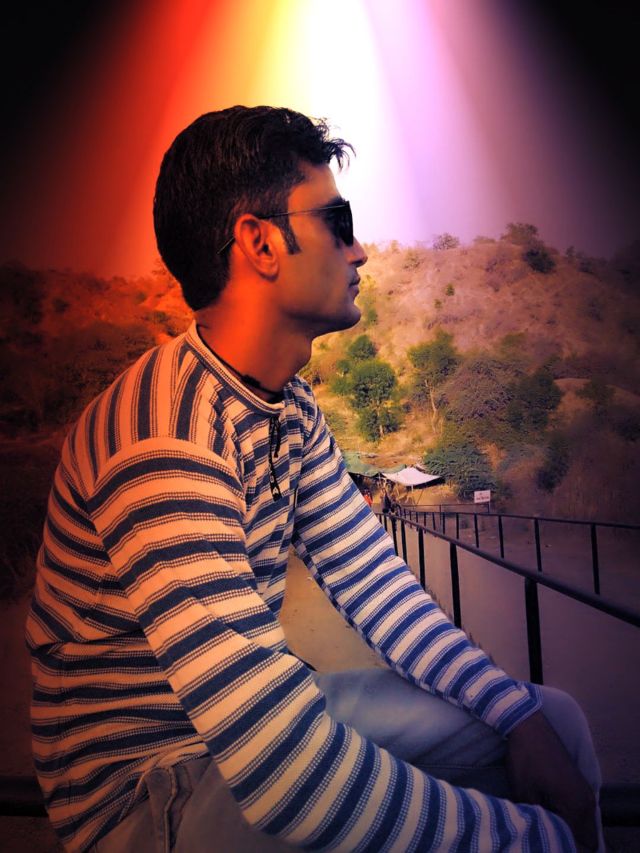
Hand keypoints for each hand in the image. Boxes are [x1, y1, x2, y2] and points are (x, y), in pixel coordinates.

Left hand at [506, 710, 597, 851]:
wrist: (528, 723)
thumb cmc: (525, 756)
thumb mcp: (524, 792)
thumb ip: (535, 818)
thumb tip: (538, 833)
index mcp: (577, 806)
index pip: (577, 842)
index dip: (559, 844)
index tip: (541, 836)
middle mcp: (587, 801)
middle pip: (583, 836)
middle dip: (565, 838)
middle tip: (541, 832)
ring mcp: (584, 791)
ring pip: (581, 823)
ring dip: (565, 826)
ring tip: (541, 821)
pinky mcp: (577, 783)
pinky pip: (578, 811)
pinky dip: (566, 815)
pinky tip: (545, 810)